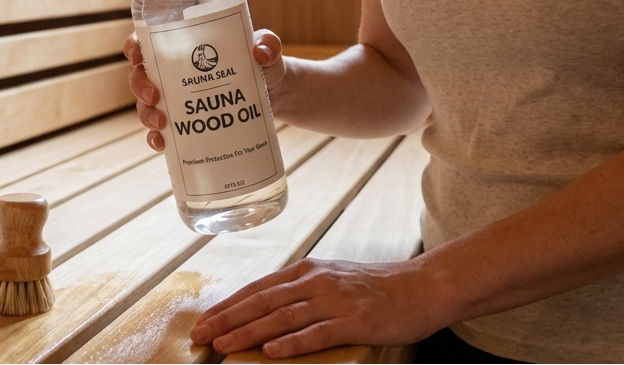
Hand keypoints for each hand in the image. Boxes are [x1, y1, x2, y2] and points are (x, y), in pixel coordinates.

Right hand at [123, 30, 287, 151]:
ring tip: (161, 124)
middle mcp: (173, 72)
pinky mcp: (186, 122)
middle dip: (139, 86)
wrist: (276, 94)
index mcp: (184, 46)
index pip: (148, 41)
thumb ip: (267, 44)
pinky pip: (161, 131)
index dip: (135, 46)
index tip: (137, 54)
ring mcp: (177, 99)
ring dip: (146, 115)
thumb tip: (260, 52)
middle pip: (140, 75)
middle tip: (154, 96)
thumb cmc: (263, 63)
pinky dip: (157, 138)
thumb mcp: (267, 48)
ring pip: (146, 105)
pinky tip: (162, 144)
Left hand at [189, 258, 441, 358]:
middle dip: (227, 320)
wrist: (423, 286)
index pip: (258, 289)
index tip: (204, 322)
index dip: (228, 306)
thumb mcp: (332, 280)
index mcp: (307, 271)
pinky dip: (292, 343)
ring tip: (223, 346)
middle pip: (262, 302)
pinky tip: (271, 352)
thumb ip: (301, 291)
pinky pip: (317, 333)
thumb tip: (266, 309)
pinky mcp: (355, 321)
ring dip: (249, 332)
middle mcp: (316, 282)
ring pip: (282, 317)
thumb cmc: (377, 287)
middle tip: (200, 336)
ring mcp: (335, 301)